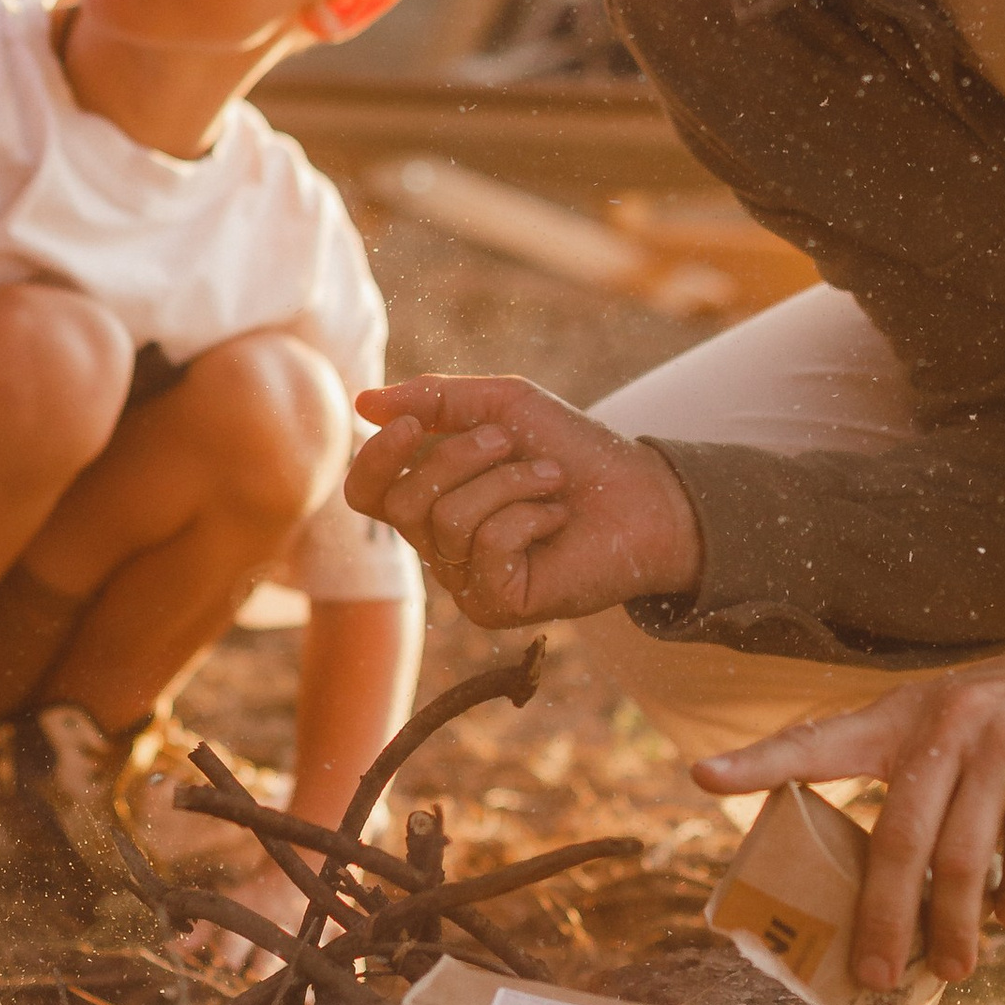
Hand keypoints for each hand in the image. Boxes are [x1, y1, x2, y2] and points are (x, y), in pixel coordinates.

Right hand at [348, 375, 702, 629]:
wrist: (642, 494)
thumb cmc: (572, 450)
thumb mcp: (502, 406)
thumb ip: (436, 400)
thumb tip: (362, 404)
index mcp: (430, 499)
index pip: (368, 491)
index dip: (378, 458)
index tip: (413, 425)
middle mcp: (438, 545)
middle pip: (406, 501)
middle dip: (460, 457)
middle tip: (509, 443)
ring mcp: (465, 580)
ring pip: (448, 521)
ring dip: (508, 483)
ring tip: (550, 480)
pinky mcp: (496, 605)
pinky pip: (486, 547)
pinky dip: (528, 516)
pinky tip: (556, 517)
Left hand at [694, 631, 1004, 989]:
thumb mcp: (959, 712)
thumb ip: (917, 770)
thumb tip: (888, 879)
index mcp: (907, 713)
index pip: (821, 738)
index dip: (760, 760)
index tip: (702, 776)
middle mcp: (949, 728)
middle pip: (897, 840)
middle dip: (882, 918)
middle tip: (873, 975)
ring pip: (962, 867)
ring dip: (954, 933)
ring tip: (951, 971)